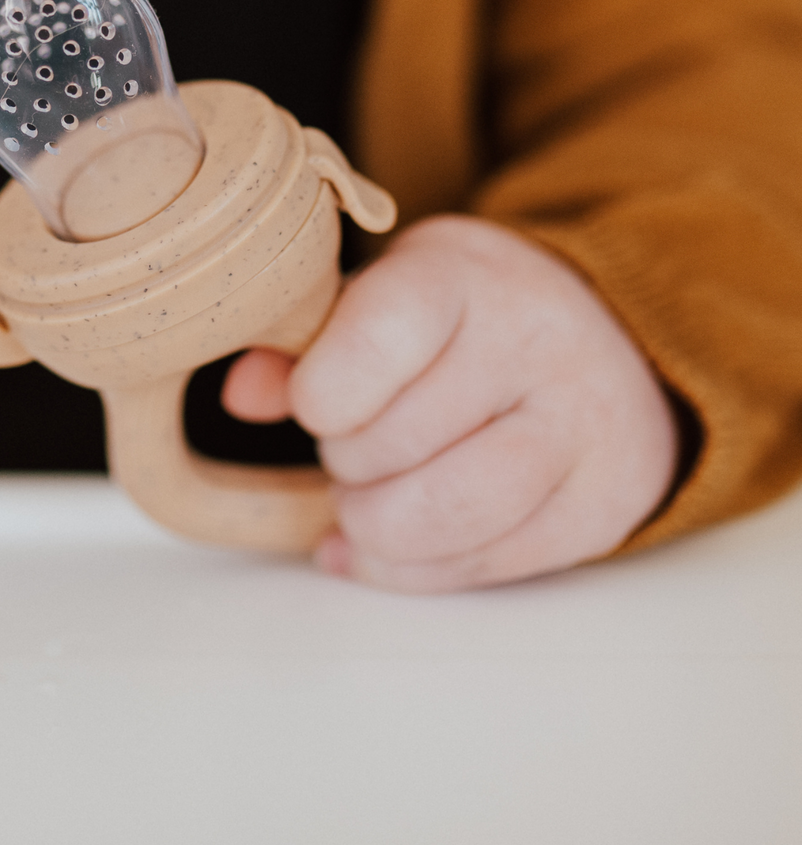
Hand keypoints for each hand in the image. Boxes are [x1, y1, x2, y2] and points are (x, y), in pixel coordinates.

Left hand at [223, 216, 679, 591]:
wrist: (602, 328)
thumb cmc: (460, 314)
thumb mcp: (380, 294)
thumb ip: (304, 340)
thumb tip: (242, 394)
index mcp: (462, 275)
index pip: (380, 338)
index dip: (321, 390)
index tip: (314, 402)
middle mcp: (537, 342)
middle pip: (398, 441)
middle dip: (345, 459)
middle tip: (346, 443)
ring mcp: (583, 426)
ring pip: (450, 514)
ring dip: (376, 523)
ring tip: (363, 497)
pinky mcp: (603, 504)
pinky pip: (488, 565)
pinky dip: (413, 569)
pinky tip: (381, 544)